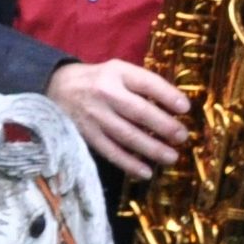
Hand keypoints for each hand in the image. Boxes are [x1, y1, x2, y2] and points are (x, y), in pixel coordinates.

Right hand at [46, 59, 189, 178]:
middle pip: (139, 111)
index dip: (167, 95)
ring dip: (151, 149)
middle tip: (182, 137)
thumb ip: (142, 84)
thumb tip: (175, 107)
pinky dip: (129, 164)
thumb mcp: (119, 71)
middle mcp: (106, 93)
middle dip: (164, 126)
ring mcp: (95, 116)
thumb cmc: (99, 80)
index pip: (146, 83)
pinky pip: (111, 152)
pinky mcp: (87, 135)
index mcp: (117, 73)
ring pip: (127, 135)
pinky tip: (146, 172)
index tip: (185, 108)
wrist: (57, 88)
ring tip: (171, 157)